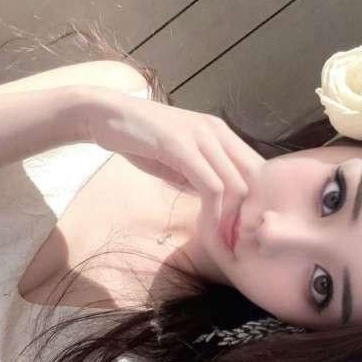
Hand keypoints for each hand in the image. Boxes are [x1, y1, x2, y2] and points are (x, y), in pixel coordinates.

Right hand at [80, 87, 263, 226]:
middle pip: (254, 180)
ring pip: (236, 186)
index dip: (254, 203)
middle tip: (237, 244)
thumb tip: (217, 206)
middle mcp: (218, 132)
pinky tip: (206, 230)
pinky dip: (214, 214)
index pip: (256, 170)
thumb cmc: (139, 140)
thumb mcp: (177, 162)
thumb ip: (199, 178)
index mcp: (220, 133)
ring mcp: (202, 137)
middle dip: (248, 216)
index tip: (241, 231)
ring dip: (231, 222)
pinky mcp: (183, 147)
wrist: (105, 115)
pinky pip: (211, 186)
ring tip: (224, 245)